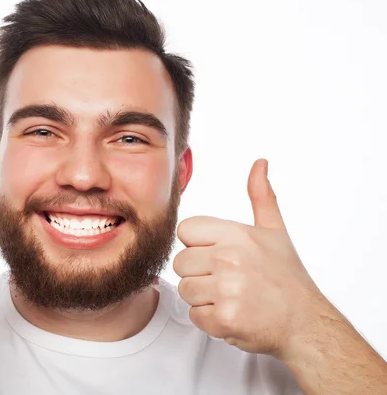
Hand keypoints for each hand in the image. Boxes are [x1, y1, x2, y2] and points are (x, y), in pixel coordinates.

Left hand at [173, 159, 326, 356]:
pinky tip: (232, 313)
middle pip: (180, 262)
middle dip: (199, 274)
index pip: (185, 231)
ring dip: (203, 298)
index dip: (199, 245)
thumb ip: (261, 196)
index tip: (219, 256)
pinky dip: (210, 319)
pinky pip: (194, 314)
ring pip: (185, 289)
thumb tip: (260, 164)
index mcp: (236, 234)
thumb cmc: (286, 278)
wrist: (304, 322)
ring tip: (230, 297)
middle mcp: (229, 258)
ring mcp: (226, 289)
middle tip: (227, 280)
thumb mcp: (275, 231)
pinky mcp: (223, 318)